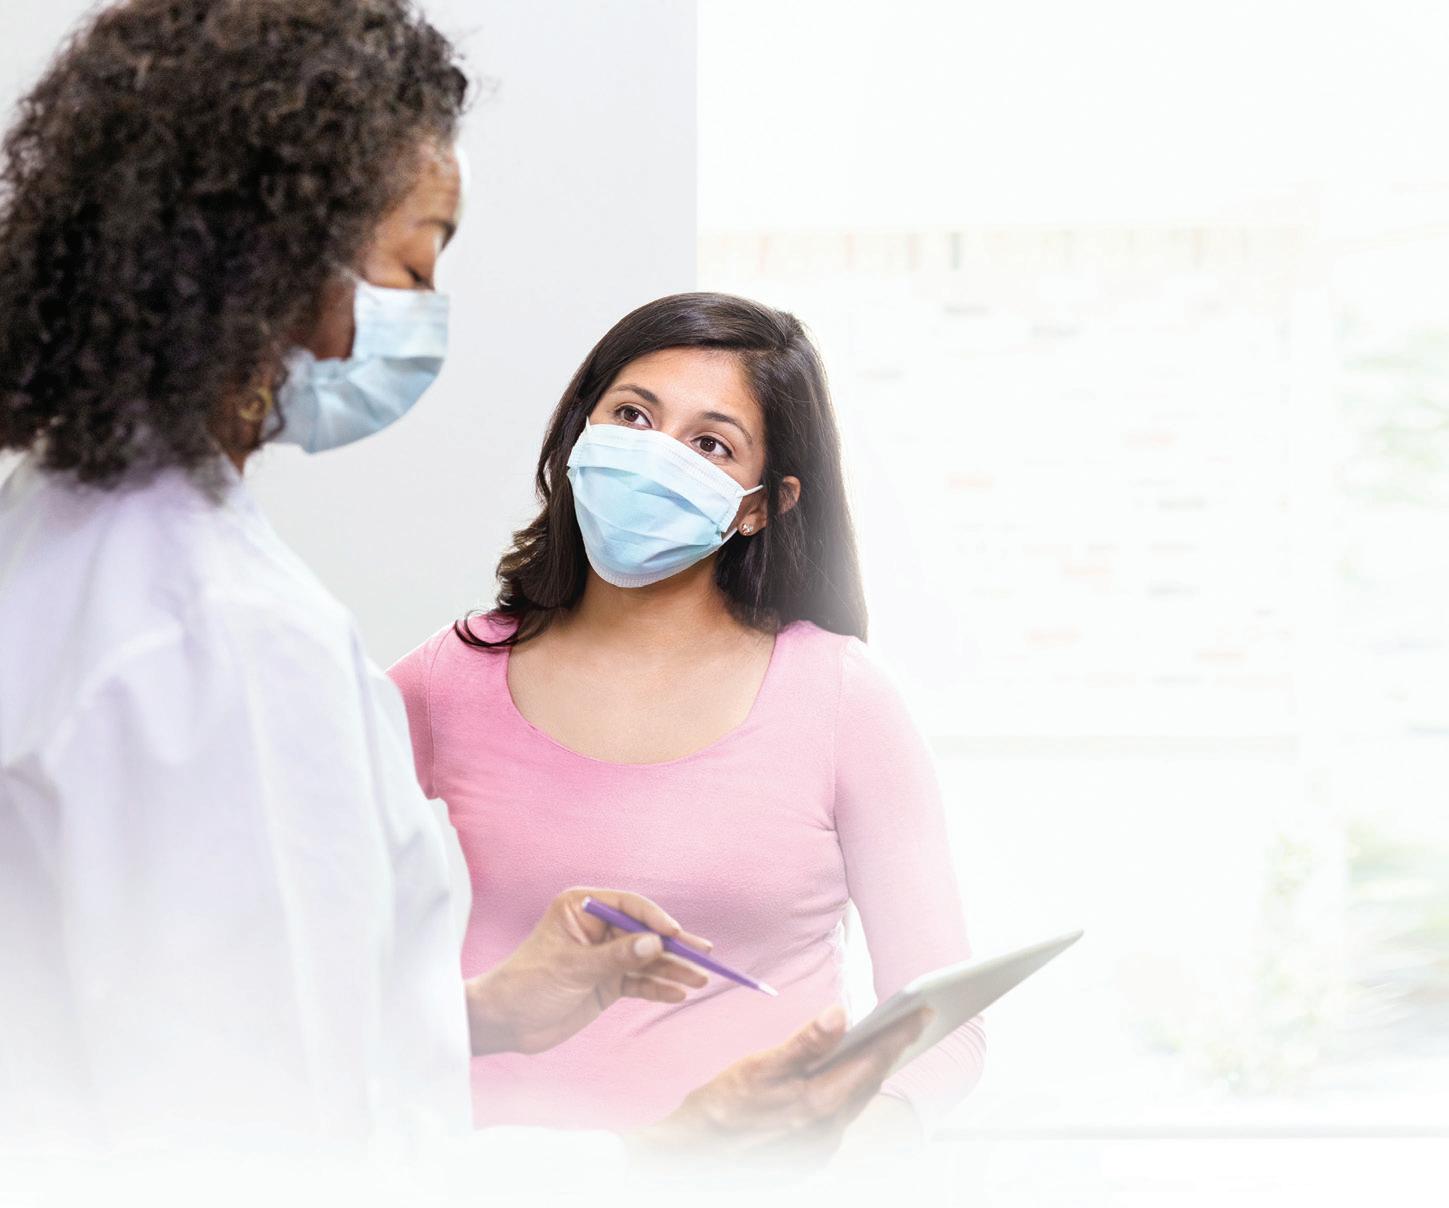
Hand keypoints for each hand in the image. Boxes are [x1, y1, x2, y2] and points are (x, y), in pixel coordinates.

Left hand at [464, 887, 712, 1054]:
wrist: (503, 1022)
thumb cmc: (527, 983)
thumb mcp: (573, 967)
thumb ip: (616, 956)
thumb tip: (657, 942)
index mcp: (582, 908)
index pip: (629, 906)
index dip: (655, 919)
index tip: (676, 934)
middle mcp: (597, 928)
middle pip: (644, 933)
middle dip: (673, 946)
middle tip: (704, 954)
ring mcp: (604, 957)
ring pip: (646, 959)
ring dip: (672, 969)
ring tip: (699, 980)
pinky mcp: (606, 983)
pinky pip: (639, 982)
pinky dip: (658, 987)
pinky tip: (677, 993)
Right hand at [633, 1004, 930, 1171]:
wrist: (691, 1157)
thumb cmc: (719, 1108)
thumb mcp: (757, 1067)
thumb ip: (804, 1043)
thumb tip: (840, 1014)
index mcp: (816, 1105)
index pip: (871, 1062)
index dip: (898, 1035)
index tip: (921, 1012)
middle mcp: (826, 1133)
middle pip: (870, 1083)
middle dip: (892, 1049)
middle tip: (913, 1020)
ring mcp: (819, 1149)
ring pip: (857, 1103)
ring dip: (873, 1071)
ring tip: (887, 1043)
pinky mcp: (808, 1158)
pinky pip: (841, 1120)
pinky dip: (850, 1093)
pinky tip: (848, 1077)